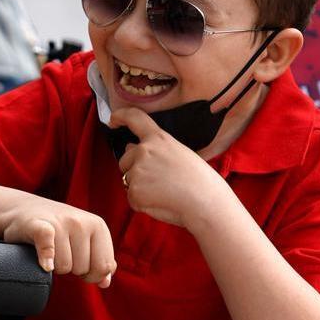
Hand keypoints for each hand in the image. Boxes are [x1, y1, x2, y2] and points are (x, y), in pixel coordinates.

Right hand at [0, 195, 115, 287]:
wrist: (22, 209)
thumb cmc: (56, 229)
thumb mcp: (83, 240)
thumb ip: (98, 259)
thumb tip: (105, 282)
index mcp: (98, 225)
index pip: (105, 266)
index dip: (91, 275)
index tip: (79, 266)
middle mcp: (81, 221)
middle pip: (82, 269)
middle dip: (71, 269)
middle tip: (60, 254)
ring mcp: (60, 222)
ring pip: (63, 267)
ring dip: (54, 267)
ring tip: (49, 252)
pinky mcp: (38, 225)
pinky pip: (48, 246)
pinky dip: (46, 257)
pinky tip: (45, 264)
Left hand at [110, 107, 233, 227]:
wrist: (206, 202)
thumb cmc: (200, 180)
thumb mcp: (179, 153)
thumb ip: (154, 149)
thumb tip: (129, 147)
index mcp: (158, 138)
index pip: (134, 118)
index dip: (121, 116)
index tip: (113, 119)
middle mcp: (144, 151)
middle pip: (125, 159)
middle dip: (134, 169)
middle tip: (160, 181)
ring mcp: (137, 171)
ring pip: (127, 180)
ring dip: (139, 187)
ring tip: (164, 192)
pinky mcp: (134, 192)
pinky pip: (132, 198)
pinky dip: (142, 203)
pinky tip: (161, 201)